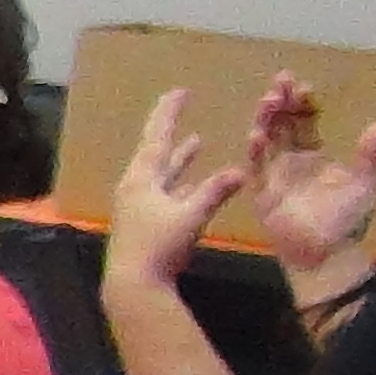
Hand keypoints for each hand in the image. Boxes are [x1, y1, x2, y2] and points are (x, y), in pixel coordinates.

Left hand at [103, 86, 235, 288]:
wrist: (134, 283)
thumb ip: (214, 192)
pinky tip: (194, 182)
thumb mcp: (190, 217)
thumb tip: (240, 170)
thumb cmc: (159, 247)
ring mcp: (139, 204)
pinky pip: (167, 194)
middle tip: (181, 105)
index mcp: (141, 179)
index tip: (178, 91)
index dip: (169, 113)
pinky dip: (181, 184)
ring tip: (195, 140)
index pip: (157, 137)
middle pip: (157, 151)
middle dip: (172, 129)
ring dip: (180, 158)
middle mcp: (137, 187)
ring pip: (164, 174)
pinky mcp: (147, 221)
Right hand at [242, 75, 375, 276]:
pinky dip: (255, 152)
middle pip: (281, 123)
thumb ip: (371, 154)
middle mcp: (290, 161)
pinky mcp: (263, 193)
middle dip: (280, 101)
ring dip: (265, 119)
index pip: (304, 121)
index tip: (302, 84)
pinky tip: (257, 135)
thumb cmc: (347, 222)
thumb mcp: (365, 184)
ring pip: (265, 139)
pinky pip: (256, 168)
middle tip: (281, 80)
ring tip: (270, 100)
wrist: (328, 256)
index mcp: (313, 156)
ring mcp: (274, 175)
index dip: (302, 102)